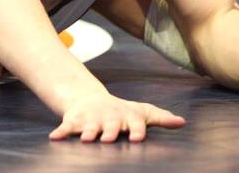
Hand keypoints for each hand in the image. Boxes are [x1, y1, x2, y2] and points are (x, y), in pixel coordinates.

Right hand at [50, 93, 185, 142]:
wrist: (91, 99)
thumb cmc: (122, 111)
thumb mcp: (142, 112)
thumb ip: (161, 118)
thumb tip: (183, 122)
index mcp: (127, 117)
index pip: (134, 124)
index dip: (135, 130)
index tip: (136, 138)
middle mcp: (109, 118)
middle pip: (110, 126)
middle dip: (109, 132)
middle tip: (109, 139)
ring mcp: (91, 119)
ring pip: (89, 128)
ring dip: (87, 132)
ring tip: (87, 139)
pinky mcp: (74, 120)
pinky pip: (66, 127)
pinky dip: (60, 132)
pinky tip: (55, 138)